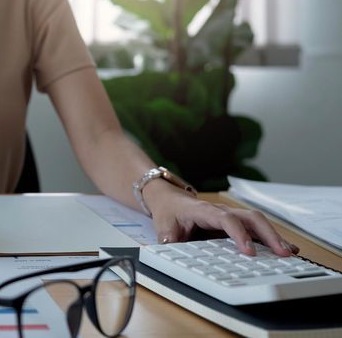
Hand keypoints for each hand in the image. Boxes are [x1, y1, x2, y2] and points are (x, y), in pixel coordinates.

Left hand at [143, 180, 298, 256]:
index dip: (239, 235)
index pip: (227, 220)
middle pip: (250, 218)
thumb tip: (170, 247)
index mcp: (205, 211)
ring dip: (274, 236)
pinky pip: (255, 228)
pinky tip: (284, 248)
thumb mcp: (163, 225)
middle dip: (268, 234)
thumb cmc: (169, 211)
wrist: (170, 200)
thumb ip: (167, 238)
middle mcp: (222, 211)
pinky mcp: (235, 223)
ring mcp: (231, 216)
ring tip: (289, 253)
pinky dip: (270, 238)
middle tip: (282, 253)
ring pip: (257, 222)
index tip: (249, 252)